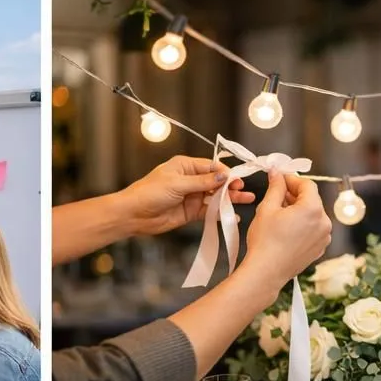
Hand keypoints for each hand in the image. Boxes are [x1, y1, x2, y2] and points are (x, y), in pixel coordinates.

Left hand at [116, 156, 253, 237]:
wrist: (133, 215)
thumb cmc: (149, 193)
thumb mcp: (177, 184)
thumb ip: (202, 182)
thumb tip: (222, 177)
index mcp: (185, 166)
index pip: (211, 166)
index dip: (224, 173)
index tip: (235, 180)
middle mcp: (190, 180)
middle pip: (215, 182)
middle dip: (230, 186)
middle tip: (243, 190)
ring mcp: (191, 196)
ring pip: (214, 197)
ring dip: (229, 199)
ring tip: (247, 200)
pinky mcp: (189, 212)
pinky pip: (208, 212)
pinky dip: (219, 213)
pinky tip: (231, 215)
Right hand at [241, 170, 331, 288]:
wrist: (265, 272)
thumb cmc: (265, 241)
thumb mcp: (267, 208)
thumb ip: (276, 187)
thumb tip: (277, 173)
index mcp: (313, 209)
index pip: (307, 184)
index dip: (292, 179)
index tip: (280, 178)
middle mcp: (324, 222)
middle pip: (311, 200)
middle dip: (295, 195)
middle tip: (277, 194)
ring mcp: (324, 237)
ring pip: (313, 215)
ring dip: (299, 211)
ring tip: (280, 214)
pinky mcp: (319, 249)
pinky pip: (313, 230)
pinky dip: (303, 226)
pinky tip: (287, 230)